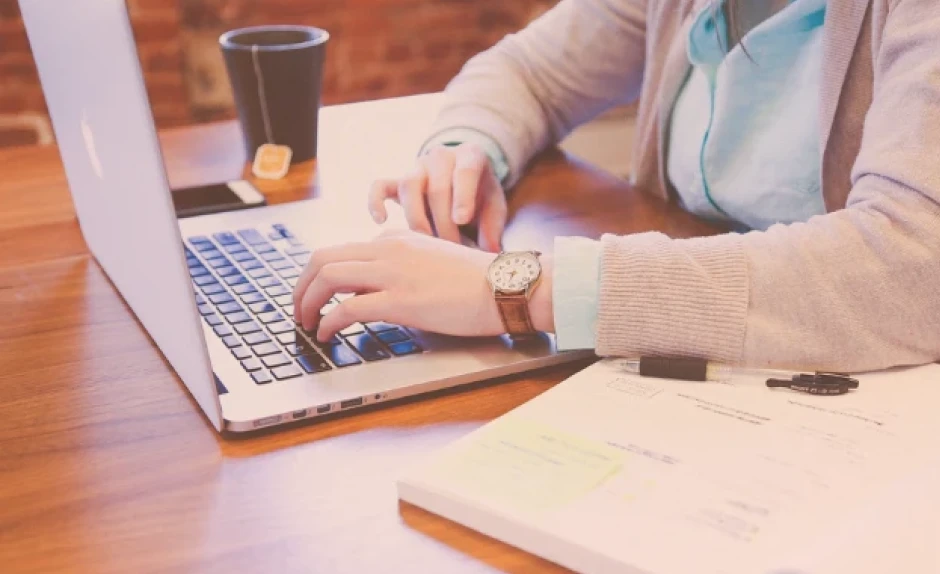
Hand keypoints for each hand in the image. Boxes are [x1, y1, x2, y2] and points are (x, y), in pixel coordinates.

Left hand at [292, 230, 554, 341]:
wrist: (505, 286)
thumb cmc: (478, 281)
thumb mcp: (433, 261)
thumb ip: (405, 267)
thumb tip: (381, 289)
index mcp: (397, 239)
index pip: (344, 251)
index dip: (321, 276)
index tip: (317, 295)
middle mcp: (389, 249)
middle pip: (323, 258)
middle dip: (302, 285)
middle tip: (298, 309)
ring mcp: (393, 273)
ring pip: (328, 277)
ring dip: (307, 302)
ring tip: (305, 323)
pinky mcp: (400, 300)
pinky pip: (347, 308)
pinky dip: (328, 322)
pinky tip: (327, 335)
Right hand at [367, 143, 506, 252]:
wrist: (462, 179)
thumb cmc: (480, 196)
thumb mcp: (494, 207)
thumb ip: (493, 228)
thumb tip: (491, 254)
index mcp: (470, 156)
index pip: (465, 171)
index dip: (463, 196)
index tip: (462, 220)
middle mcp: (441, 156)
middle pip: (437, 188)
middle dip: (444, 223)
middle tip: (452, 249)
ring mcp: (416, 167)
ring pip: (409, 186)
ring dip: (418, 219)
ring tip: (428, 245)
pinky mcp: (396, 181)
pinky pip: (379, 186)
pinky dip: (376, 202)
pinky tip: (381, 221)